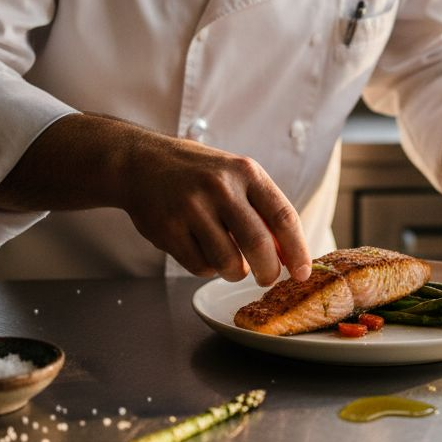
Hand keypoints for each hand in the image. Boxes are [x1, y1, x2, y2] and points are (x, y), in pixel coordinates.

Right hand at [0, 113, 311, 284]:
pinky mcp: (168, 229)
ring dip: (235, 272)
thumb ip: (261, 208)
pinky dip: (207, 268)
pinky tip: (202, 252)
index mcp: (245, 172)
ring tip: (231, 263)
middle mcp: (220, 187)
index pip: (283, 216)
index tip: (302, 273)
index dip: (297, 250)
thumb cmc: (197, 173)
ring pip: (228, 262)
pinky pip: (199, 266)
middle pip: (258, 245)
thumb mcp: (234, 175)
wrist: (140, 162)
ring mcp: (191, 208)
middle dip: (268, 271)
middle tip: (268, 279)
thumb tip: (288, 253)